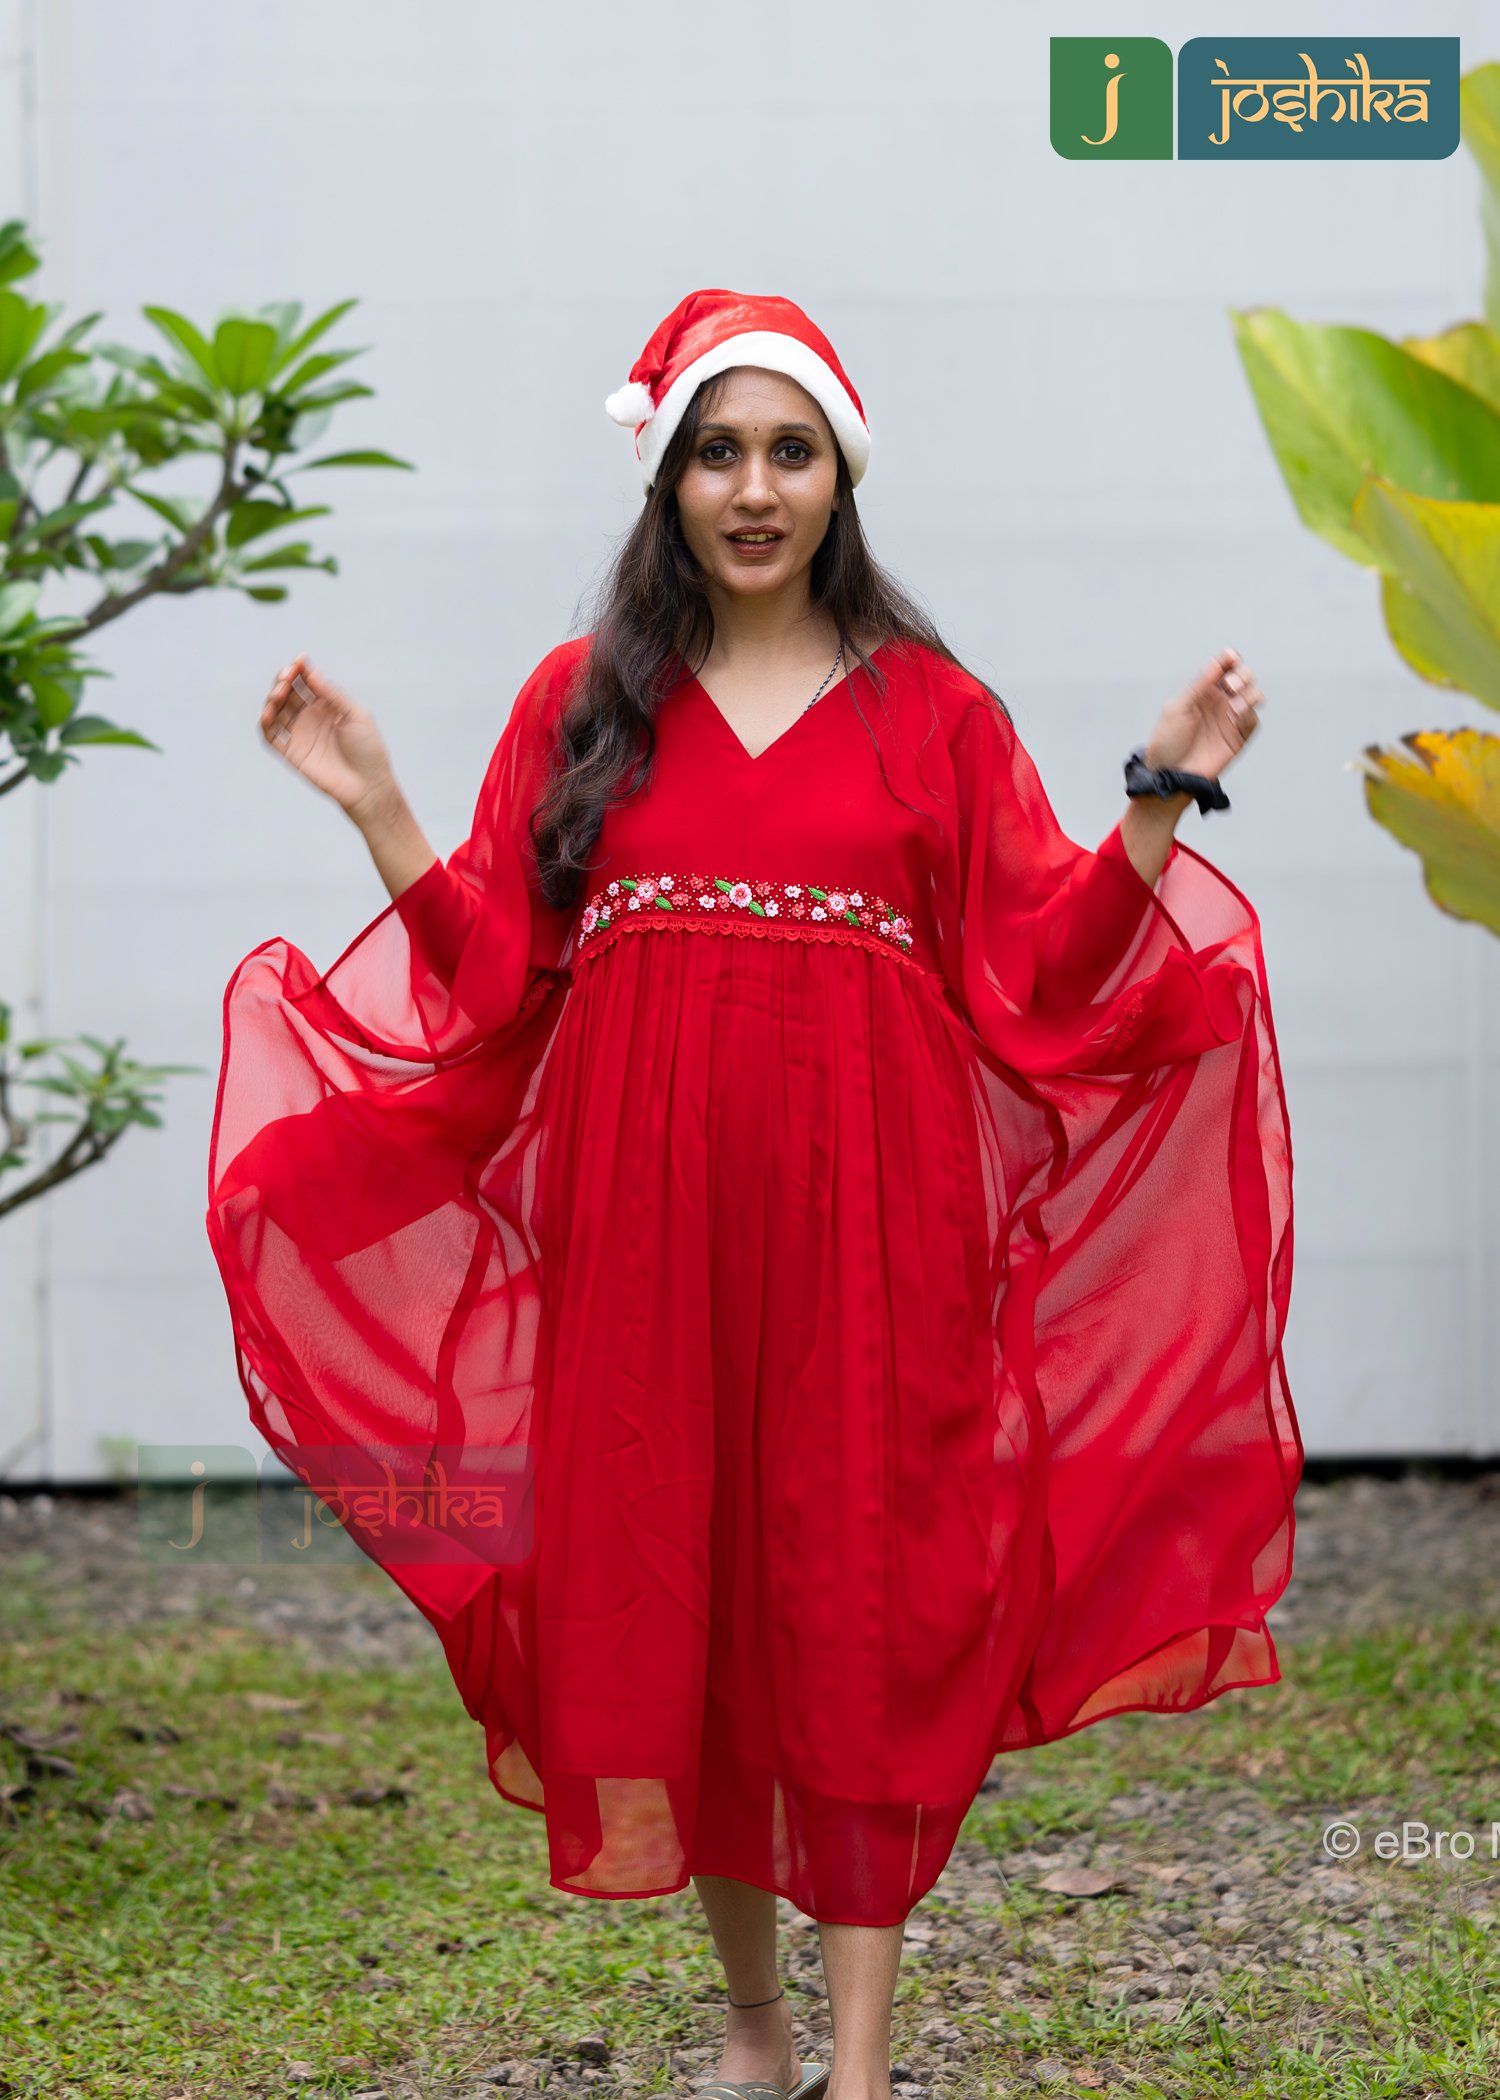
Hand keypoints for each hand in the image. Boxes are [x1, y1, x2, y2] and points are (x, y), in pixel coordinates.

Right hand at [259, 655, 399, 822]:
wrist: (368, 786)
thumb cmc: (368, 750)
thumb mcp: (356, 715)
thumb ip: (333, 694)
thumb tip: (311, 672)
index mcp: (327, 705)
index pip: (306, 681)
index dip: (299, 670)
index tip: (299, 662)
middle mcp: (310, 717)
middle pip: (287, 692)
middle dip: (283, 680)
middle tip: (287, 678)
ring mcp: (299, 734)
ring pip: (275, 710)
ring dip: (272, 698)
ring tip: (279, 694)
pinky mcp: (291, 753)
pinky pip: (270, 736)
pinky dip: (265, 723)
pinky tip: (268, 714)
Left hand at [1143, 647, 1264, 779]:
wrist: (1170, 774)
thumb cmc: (1167, 742)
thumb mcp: (1177, 708)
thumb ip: (1198, 685)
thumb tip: (1216, 662)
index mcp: (1203, 690)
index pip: (1224, 667)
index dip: (1230, 658)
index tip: (1230, 658)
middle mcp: (1220, 701)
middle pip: (1244, 677)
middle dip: (1242, 676)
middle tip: (1229, 687)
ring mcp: (1230, 719)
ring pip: (1254, 695)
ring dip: (1249, 694)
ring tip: (1234, 706)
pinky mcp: (1238, 737)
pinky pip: (1254, 720)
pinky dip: (1250, 715)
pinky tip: (1237, 718)